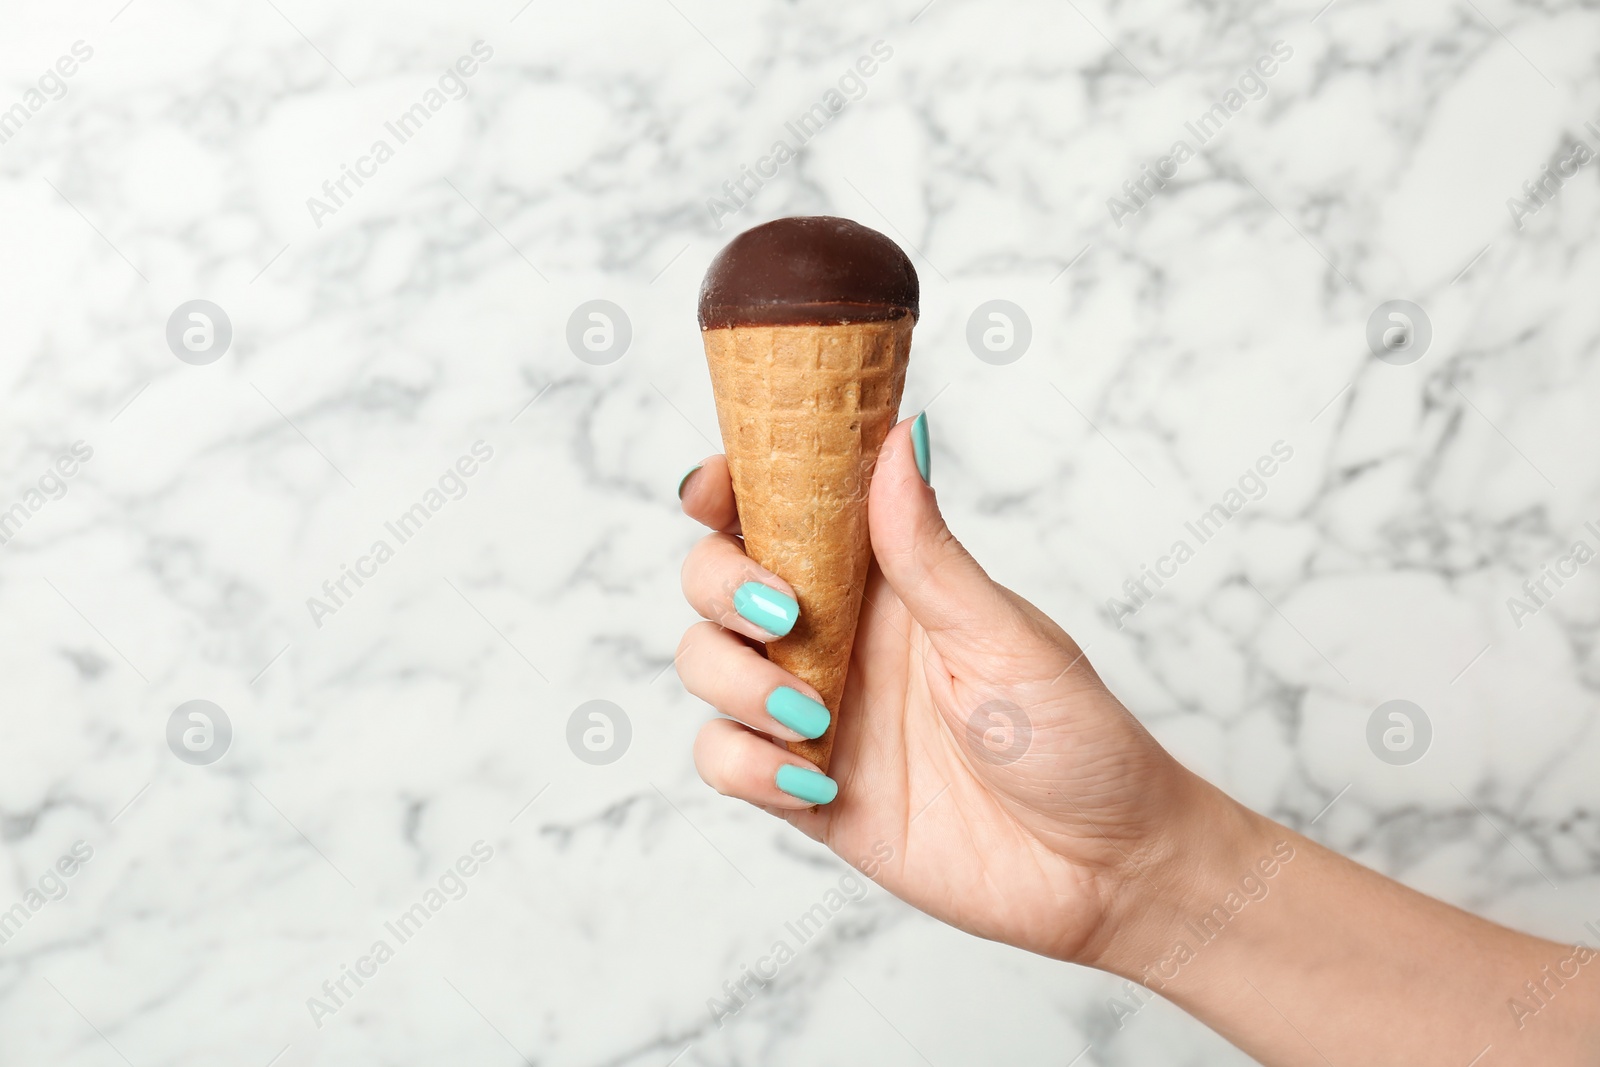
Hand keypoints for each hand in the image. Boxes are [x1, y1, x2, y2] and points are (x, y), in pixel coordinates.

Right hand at [674, 415, 1211, 964]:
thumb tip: (896, 437)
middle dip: (722, 587)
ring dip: (734, 682)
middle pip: (718, 581)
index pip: (781, 510)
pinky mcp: (806, 791)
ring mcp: (815, 713)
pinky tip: (814, 782)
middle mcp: (837, 637)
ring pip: (708, 666)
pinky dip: (745, 767)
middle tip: (784, 617)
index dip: (728, 488)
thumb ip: (928, 551)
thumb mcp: (1003, 638)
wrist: (1102, 869)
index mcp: (884, 580)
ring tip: (813, 718)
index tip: (709, 491)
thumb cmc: (1076, 739)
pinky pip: (724, 762)